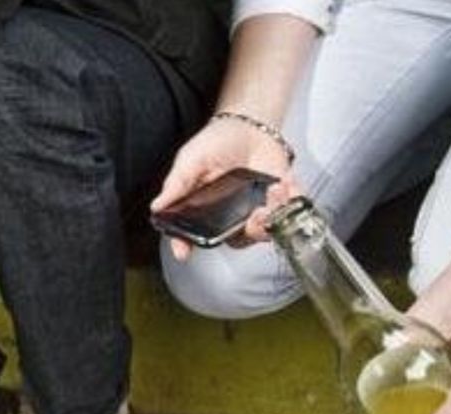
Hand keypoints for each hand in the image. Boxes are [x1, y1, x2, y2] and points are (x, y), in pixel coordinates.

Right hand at [150, 117, 298, 259]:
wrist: (250, 126)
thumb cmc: (217, 142)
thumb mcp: (191, 159)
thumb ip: (177, 183)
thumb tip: (158, 206)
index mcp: (201, 210)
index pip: (190, 234)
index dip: (185, 245)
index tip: (184, 252)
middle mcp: (226, 217)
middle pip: (234, 240)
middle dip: (249, 230)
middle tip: (255, 214)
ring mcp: (251, 212)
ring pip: (262, 232)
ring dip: (272, 216)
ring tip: (274, 191)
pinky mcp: (275, 204)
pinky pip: (287, 216)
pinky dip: (292, 202)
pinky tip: (285, 185)